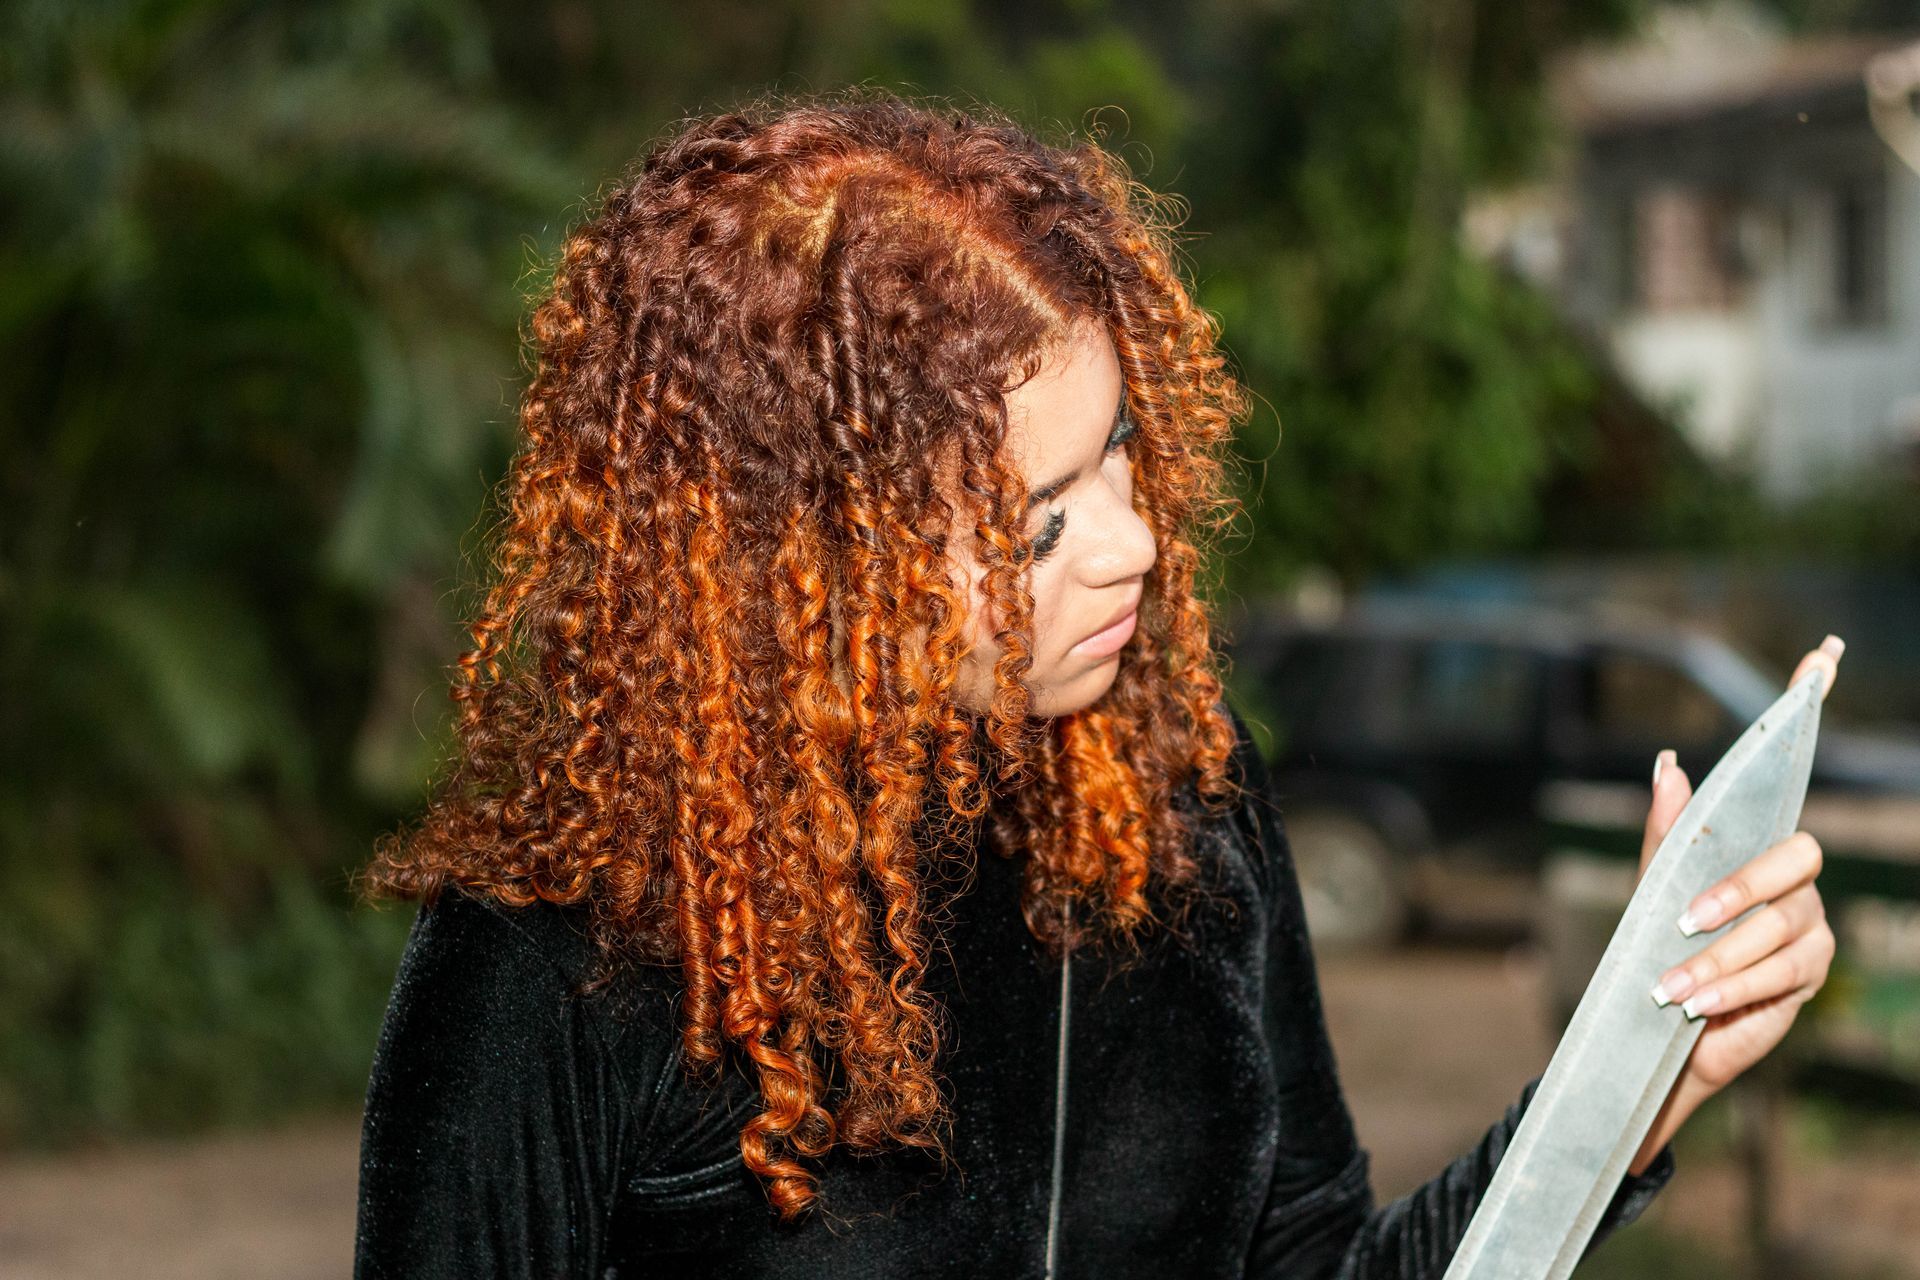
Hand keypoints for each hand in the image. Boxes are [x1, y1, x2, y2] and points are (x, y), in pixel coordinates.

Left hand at [1622, 635, 1843, 1174]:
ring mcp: (1807, 927)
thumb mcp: (1649, 891)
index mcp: (1751, 847)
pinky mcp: (1806, 976)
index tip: (1818, 654)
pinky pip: (1781, 973)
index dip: (1805, 711)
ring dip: (1719, 959)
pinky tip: (1696, 1004)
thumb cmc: (1654, 953)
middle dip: (1739, 890)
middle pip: (1795, 860)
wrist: (1660, 1034)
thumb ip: (1666, 833)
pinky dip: (1733, 988)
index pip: (1783, 778)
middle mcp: (1791, 881)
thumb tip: (1671, 764)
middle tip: (1684, 920)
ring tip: (1670, 986)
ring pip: (1780, 928)